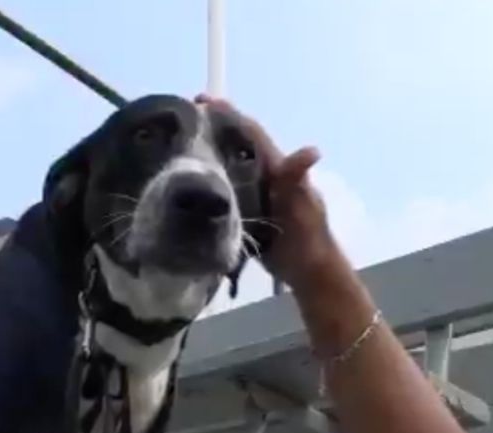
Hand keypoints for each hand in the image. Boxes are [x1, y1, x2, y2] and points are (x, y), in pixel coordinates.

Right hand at [195, 94, 345, 290]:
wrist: (309, 271)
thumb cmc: (307, 237)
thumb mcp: (302, 206)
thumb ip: (297, 180)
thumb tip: (312, 150)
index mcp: (276, 167)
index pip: (250, 133)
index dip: (229, 114)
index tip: (202, 100)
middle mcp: (264, 173)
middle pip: (236, 142)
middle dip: (213, 126)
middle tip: (182, 117)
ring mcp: (255, 191)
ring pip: (229, 163)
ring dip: (208, 149)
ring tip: (180, 142)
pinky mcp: (246, 210)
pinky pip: (224, 188)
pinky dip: (208, 178)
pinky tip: (189, 181)